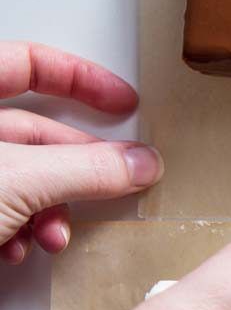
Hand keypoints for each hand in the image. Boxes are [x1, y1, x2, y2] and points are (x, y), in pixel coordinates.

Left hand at [0, 41, 162, 264]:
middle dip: (76, 170)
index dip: (80, 78)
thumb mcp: (16, 181)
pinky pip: (4, 207)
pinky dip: (20, 230)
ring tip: (53, 234)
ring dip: (50, 211)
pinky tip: (19, 248)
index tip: (122, 102)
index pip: (27, 62)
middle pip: (36, 133)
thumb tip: (139, 163)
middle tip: (115, 183)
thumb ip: (84, 170)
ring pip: (24, 177)